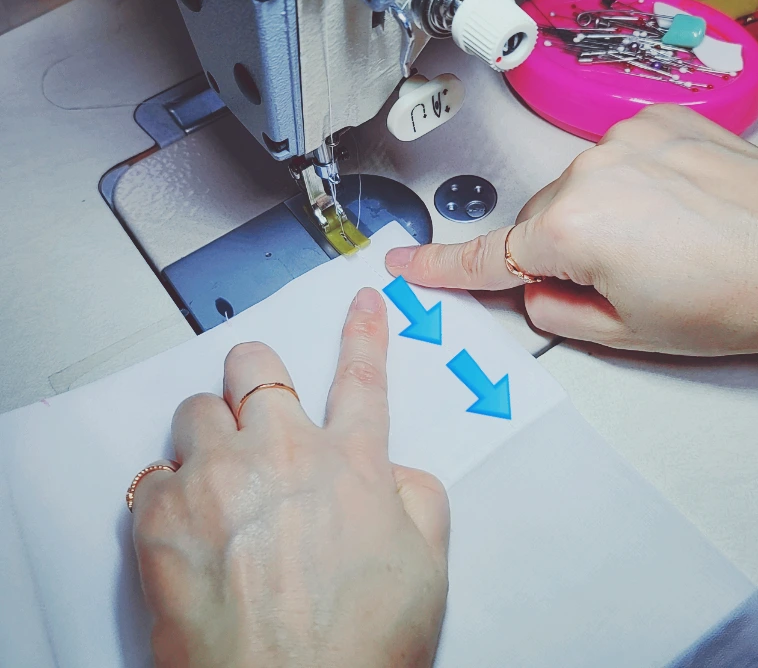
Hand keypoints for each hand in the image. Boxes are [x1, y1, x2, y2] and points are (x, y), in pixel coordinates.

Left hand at [130, 288, 449, 667]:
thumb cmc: (359, 646)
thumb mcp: (426, 567)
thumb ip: (419, 499)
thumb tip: (396, 472)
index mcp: (351, 462)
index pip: (362, 377)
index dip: (365, 333)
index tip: (362, 302)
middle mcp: (283, 452)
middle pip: (256, 366)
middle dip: (255, 375)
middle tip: (255, 406)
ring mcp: (218, 477)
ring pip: (197, 410)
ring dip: (209, 435)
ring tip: (220, 484)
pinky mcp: (163, 516)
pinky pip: (155, 474)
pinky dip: (171, 493)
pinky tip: (189, 531)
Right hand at [386, 104, 757, 355]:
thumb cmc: (738, 297)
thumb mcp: (627, 333)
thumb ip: (556, 311)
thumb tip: (536, 289)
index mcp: (572, 229)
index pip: (488, 255)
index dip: (440, 265)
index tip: (405, 262)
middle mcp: (588, 171)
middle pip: (539, 220)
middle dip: (560, 252)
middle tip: (622, 280)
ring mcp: (624, 138)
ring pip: (578, 186)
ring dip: (599, 215)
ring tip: (664, 243)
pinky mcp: (656, 118)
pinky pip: (615, 157)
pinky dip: (631, 184)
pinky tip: (675, 207)